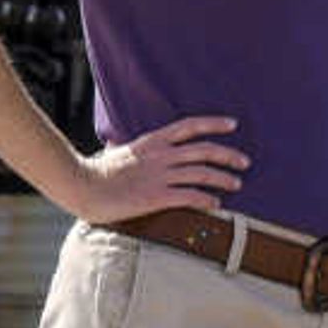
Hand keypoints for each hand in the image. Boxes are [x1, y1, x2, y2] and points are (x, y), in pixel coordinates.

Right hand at [62, 112, 246, 224]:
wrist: (83, 186)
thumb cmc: (96, 172)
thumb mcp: (117, 152)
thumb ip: (129, 149)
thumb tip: (123, 144)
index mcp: (152, 141)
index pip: (189, 126)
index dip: (213, 123)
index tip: (233, 124)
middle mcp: (160, 155)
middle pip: (203, 150)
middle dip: (227, 154)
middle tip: (245, 161)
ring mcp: (159, 175)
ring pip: (201, 173)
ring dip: (222, 178)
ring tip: (237, 184)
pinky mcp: (156, 196)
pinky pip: (189, 196)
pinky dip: (206, 199)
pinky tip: (216, 204)